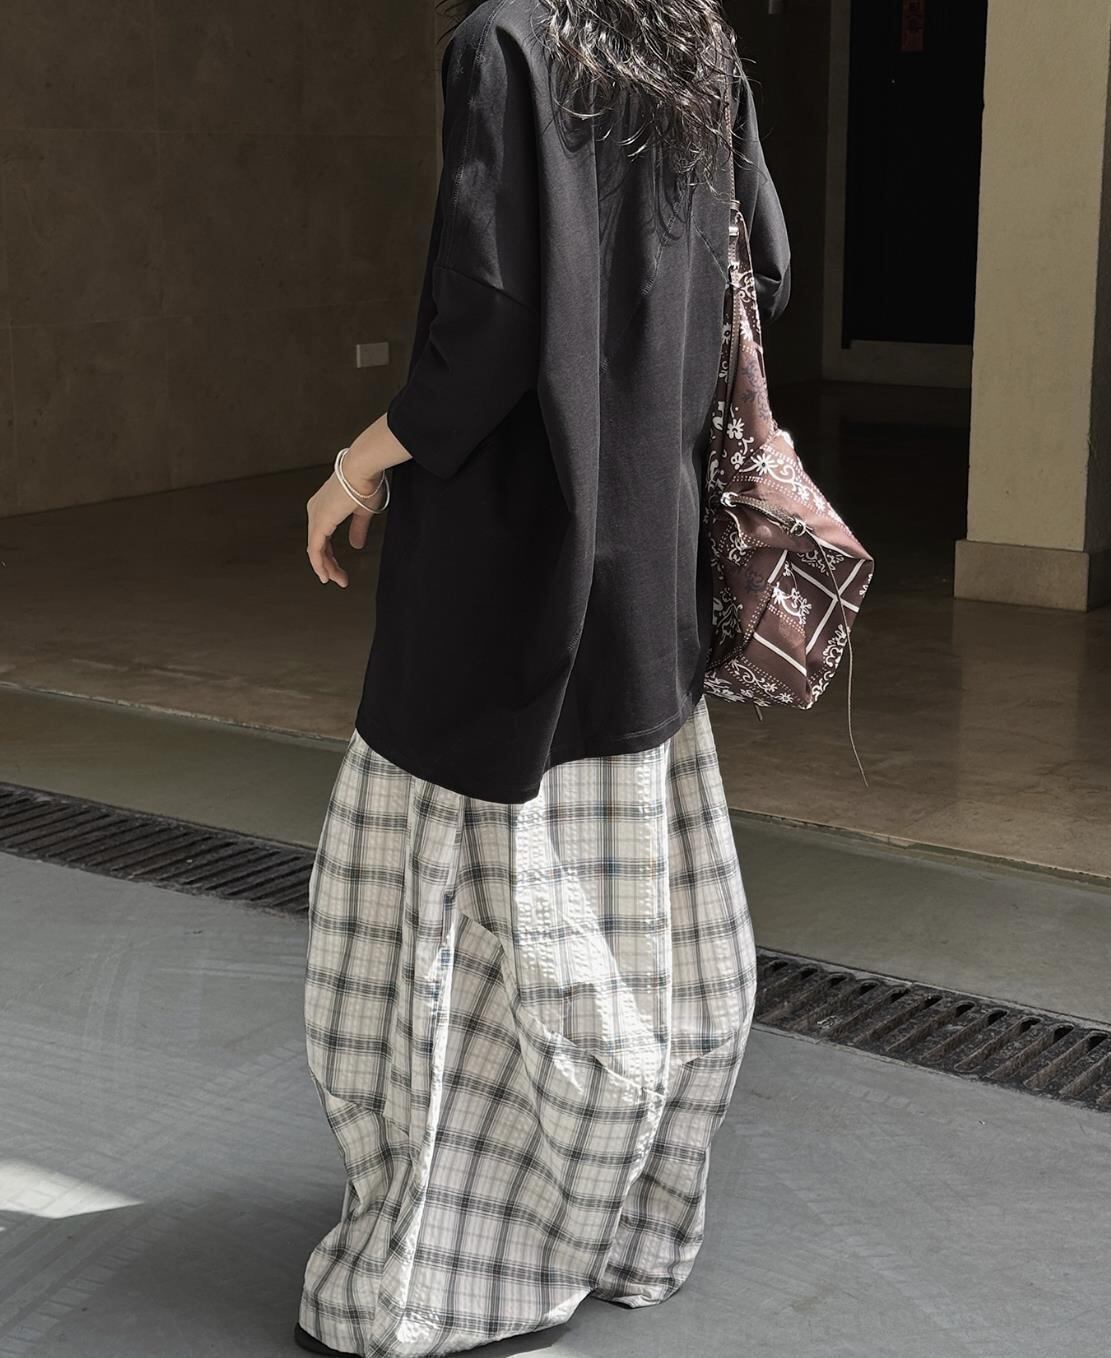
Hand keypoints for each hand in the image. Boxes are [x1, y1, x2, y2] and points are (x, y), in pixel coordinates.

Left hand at [304, 415, 411, 586]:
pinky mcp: (319, 522)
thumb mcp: (363, 511)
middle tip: (339, 579)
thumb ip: (357, 529)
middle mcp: (316, 511)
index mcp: (324, 507)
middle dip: (328, 565)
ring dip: (326, 568)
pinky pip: (315, 550)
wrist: (363, 468)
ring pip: (315, 550)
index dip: (330, 556)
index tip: (338, 571)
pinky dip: (320, 565)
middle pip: (317, 546)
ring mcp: (316, 516)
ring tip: (337, 581)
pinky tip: (326, 575)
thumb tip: (356, 544)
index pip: (322, 538)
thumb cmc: (366, 482)